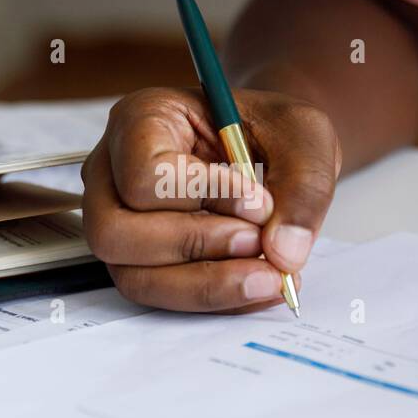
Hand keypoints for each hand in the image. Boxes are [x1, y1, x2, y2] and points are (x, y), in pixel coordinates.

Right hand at [82, 87, 340, 311]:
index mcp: (141, 119)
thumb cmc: (272, 130)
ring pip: (134, 276)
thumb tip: (283, 253)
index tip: (259, 203)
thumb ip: (303, 188)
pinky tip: (259, 285)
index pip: (144, 173)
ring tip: (268, 274)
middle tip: (258, 242)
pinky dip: (213, 298)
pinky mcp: (137, 261)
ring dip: (206, 283)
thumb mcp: (305, 136)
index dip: (204, 196)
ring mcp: (115, 221)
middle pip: (117, 232)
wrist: (271, 149)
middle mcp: (112, 172)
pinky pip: (160, 296)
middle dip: (196, 246)